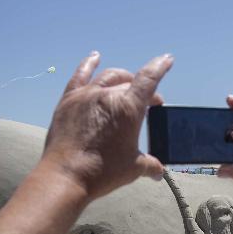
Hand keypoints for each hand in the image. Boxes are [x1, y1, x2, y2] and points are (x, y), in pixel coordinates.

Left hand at [41, 51, 172, 200]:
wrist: (66, 176)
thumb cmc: (102, 172)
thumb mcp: (133, 168)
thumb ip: (150, 165)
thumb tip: (158, 171)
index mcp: (128, 108)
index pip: (149, 79)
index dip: (160, 67)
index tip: (167, 60)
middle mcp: (107, 96)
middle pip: (129, 83)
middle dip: (143, 91)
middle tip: (148, 103)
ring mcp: (85, 96)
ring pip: (107, 77)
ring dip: (121, 78)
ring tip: (127, 83)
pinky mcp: (68, 101)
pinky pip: (80, 76)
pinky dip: (88, 64)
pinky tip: (95, 57)